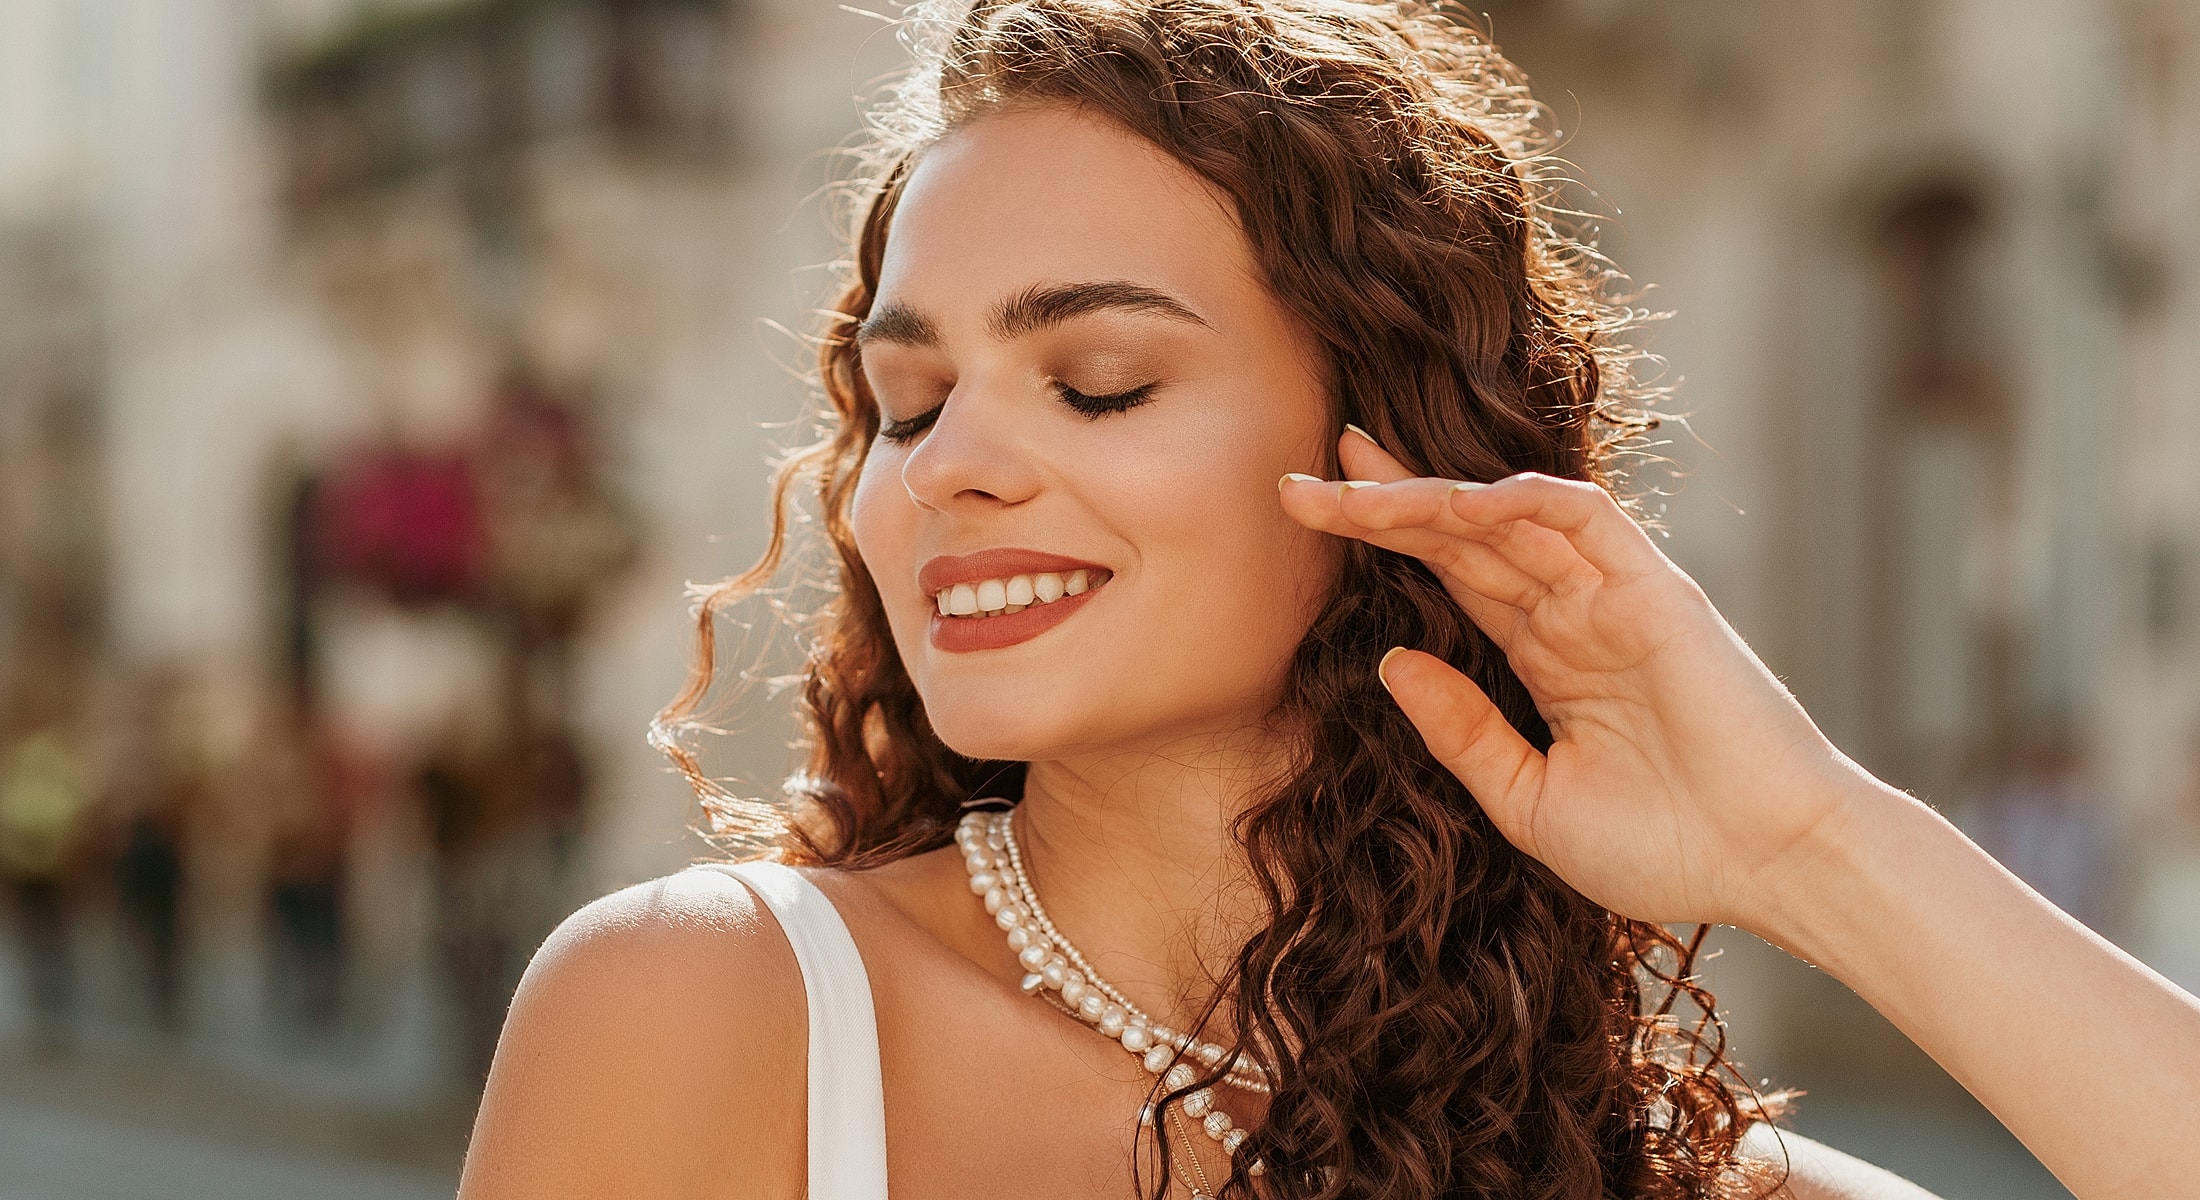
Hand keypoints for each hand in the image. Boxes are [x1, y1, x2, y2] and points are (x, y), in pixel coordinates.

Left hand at [1279, 430, 1871, 928]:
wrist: (1768, 866)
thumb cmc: (1666, 847)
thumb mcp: (1528, 801)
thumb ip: (1461, 732)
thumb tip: (1389, 662)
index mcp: (1546, 658)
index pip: (1451, 576)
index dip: (1384, 541)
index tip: (1309, 516)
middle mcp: (1573, 615)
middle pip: (1462, 535)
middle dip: (1382, 502)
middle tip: (1298, 480)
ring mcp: (1612, 598)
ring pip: (1506, 518)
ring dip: (1427, 496)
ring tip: (1346, 482)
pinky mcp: (1655, 591)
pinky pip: (1584, 520)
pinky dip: (1521, 499)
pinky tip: (1456, 498)